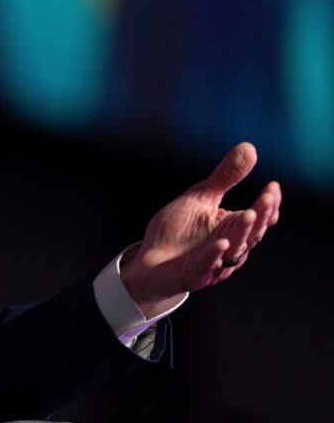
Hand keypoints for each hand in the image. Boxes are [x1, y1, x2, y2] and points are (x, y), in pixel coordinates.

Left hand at [121, 142, 280, 317]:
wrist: (150, 261)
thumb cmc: (178, 230)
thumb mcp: (200, 197)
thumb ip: (224, 178)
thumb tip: (249, 147)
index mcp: (232, 227)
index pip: (258, 217)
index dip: (267, 204)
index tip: (272, 187)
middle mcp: (229, 247)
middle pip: (251, 232)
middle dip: (260, 215)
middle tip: (267, 197)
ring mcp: (214, 263)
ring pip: (234, 249)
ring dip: (241, 233)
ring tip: (248, 214)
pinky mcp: (194, 275)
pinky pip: (207, 266)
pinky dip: (214, 255)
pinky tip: (221, 243)